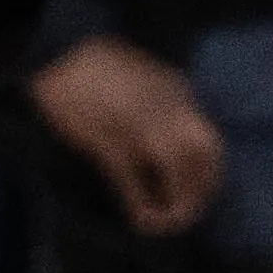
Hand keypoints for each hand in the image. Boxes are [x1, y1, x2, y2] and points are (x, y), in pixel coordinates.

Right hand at [28, 36, 222, 235]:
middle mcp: (167, 108)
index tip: (200, 193)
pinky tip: (141, 220)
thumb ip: (165, 101)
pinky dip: (141, 203)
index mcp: (178, 92)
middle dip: (202, 190)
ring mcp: (139, 124)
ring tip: (168, 222)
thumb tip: (174, 132)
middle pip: (203, 156)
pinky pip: (131, 178)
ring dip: (178, 202)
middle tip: (188, 213)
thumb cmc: (99, 64)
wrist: (63, 50)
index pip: (208, 141)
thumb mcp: (148, 77)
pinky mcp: (107, 138)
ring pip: (176, 169)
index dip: (209, 175)